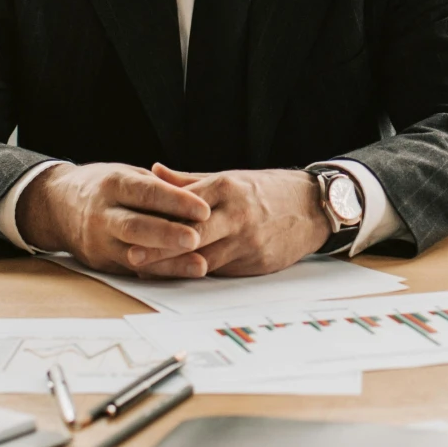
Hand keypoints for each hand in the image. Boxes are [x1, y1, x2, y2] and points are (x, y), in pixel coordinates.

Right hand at [16, 162, 209, 274]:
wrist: (56, 207)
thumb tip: (199, 196)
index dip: (175, 201)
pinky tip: (182, 274)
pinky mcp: (100, 263)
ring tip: (199, 265)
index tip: (203, 209)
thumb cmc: (102, 186)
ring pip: (134, 255)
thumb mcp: (126, 174)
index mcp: (112, 184)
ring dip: (168, 262)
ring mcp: (98, 242)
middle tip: (196, 238)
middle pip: (135, 226)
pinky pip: (132, 271)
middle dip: (167, 234)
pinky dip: (159, 273)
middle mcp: (101, 214)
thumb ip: (159, 186)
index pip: (146, 193)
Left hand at [140, 164, 332, 277]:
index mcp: (228, 187)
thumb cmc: (267, 190)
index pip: (186, 206)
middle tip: (133, 256)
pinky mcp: (258, 263)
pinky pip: (223, 270)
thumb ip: (189, 179)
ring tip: (148, 271)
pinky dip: (201, 272)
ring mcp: (249, 241)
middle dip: (161, 249)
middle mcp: (238, 215)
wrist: (314, 206)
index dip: (159, 219)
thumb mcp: (230, 177)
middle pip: (193, 236)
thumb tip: (154, 172)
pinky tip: (181, 274)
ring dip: (176, 266)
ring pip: (205, 259)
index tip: (133, 227)